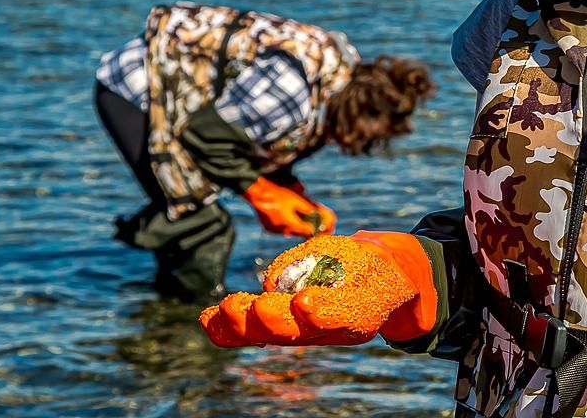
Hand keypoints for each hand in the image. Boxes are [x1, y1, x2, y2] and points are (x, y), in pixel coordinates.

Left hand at [199, 231, 436, 346]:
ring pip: (271, 336)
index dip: (321, 312)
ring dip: (245, 326)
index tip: (305, 303)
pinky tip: (209, 320)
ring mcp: (303, 332)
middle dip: (275, 321)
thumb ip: (325, 257)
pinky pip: (255, 333)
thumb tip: (275, 278)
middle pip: (298, 332)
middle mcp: (328, 330)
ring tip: (222, 311)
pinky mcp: (283, 327)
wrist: (377, 285)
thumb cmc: (370, 263)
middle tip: (258, 307)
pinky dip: (231, 329)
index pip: (340, 316)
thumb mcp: (363, 250)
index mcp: (360, 312)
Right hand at [242, 177, 334, 236]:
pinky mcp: (268, 229)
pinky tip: (288, 218)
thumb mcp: (296, 200)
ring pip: (289, 231)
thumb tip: (317, 214)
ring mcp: (274, 230)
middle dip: (306, 228)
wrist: (257, 193)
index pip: (307, 231)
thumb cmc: (277, 195)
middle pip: (298, 232)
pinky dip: (286, 225)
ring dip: (296, 227)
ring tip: (301, 220)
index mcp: (291, 224)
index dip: (315, 230)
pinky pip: (281, 229)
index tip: (322, 229)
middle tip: (313, 224)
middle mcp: (282, 230)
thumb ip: (307, 209)